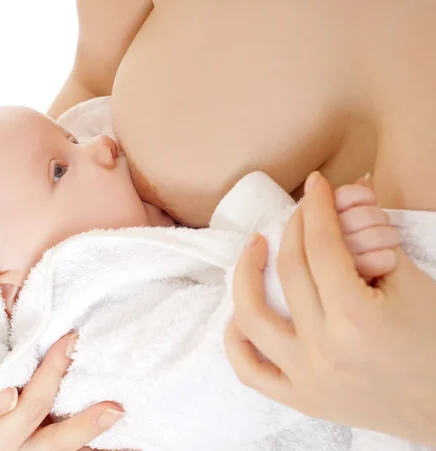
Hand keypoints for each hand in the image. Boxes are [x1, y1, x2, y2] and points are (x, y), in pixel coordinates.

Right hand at [0, 334, 121, 450]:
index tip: (70, 340)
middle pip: (53, 444)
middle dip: (84, 426)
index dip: (49, 377)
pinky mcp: (49, 442)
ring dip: (97, 440)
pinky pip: (76, 447)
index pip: (25, 409)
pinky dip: (97, 441)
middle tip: (114, 408)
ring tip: (124, 424)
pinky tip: (127, 440)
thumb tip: (7, 399)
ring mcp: (34, 448)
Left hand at [225, 172, 435, 445]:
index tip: (316, 185)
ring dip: (245, 275)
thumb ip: (369, 242)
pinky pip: (249, 370)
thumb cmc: (434, 342)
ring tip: (255, 248)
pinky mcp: (299, 399)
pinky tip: (240, 314)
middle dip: (294, 227)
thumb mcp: (412, 285)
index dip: (317, 207)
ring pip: (252, 318)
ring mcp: (306, 378)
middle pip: (290, 271)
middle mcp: (324, 350)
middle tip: (300, 210)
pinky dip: (236, 339)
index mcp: (357, 319)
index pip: (322, 247)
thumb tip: (341, 198)